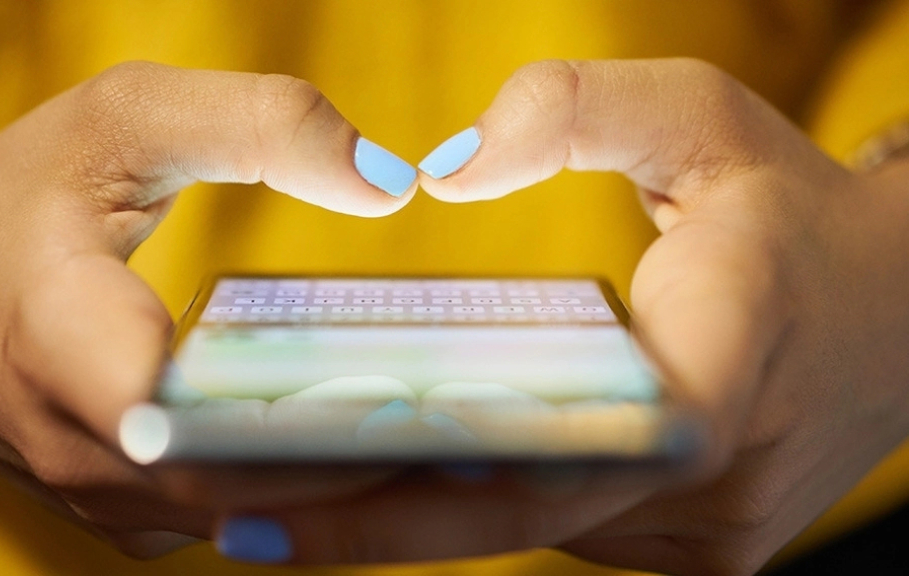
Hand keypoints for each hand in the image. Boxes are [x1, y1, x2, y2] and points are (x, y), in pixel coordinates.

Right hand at [0, 61, 417, 556]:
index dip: (324, 431)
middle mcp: (80, 451)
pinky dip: (303, 491)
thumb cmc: (21, 191)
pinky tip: (375, 450)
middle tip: (492, 433)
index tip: (430, 409)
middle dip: (369, 468)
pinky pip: (229, 516)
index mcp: (67, 347)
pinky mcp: (122, 506)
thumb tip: (390, 183)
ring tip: (459, 445)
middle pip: (249, 490)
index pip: (209, 430)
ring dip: (347, 488)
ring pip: (247, 519)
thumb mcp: (127, 118)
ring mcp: (100, 495)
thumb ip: (260, 125)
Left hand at [233, 59, 908, 573]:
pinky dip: (481, 505)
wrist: (907, 311)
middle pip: (516, 511)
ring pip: (533, 528)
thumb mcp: (703, 114)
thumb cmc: (790, 205)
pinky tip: (396, 478)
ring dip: (417, 517)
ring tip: (282, 498)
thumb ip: (575, 109)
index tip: (280, 493)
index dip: (414, 482)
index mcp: (725, 360)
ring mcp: (713, 531)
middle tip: (229, 514)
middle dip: (371, 519)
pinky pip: (566, 525)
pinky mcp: (702, 547)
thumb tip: (444, 169)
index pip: (557, 446)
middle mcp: (717, 478)